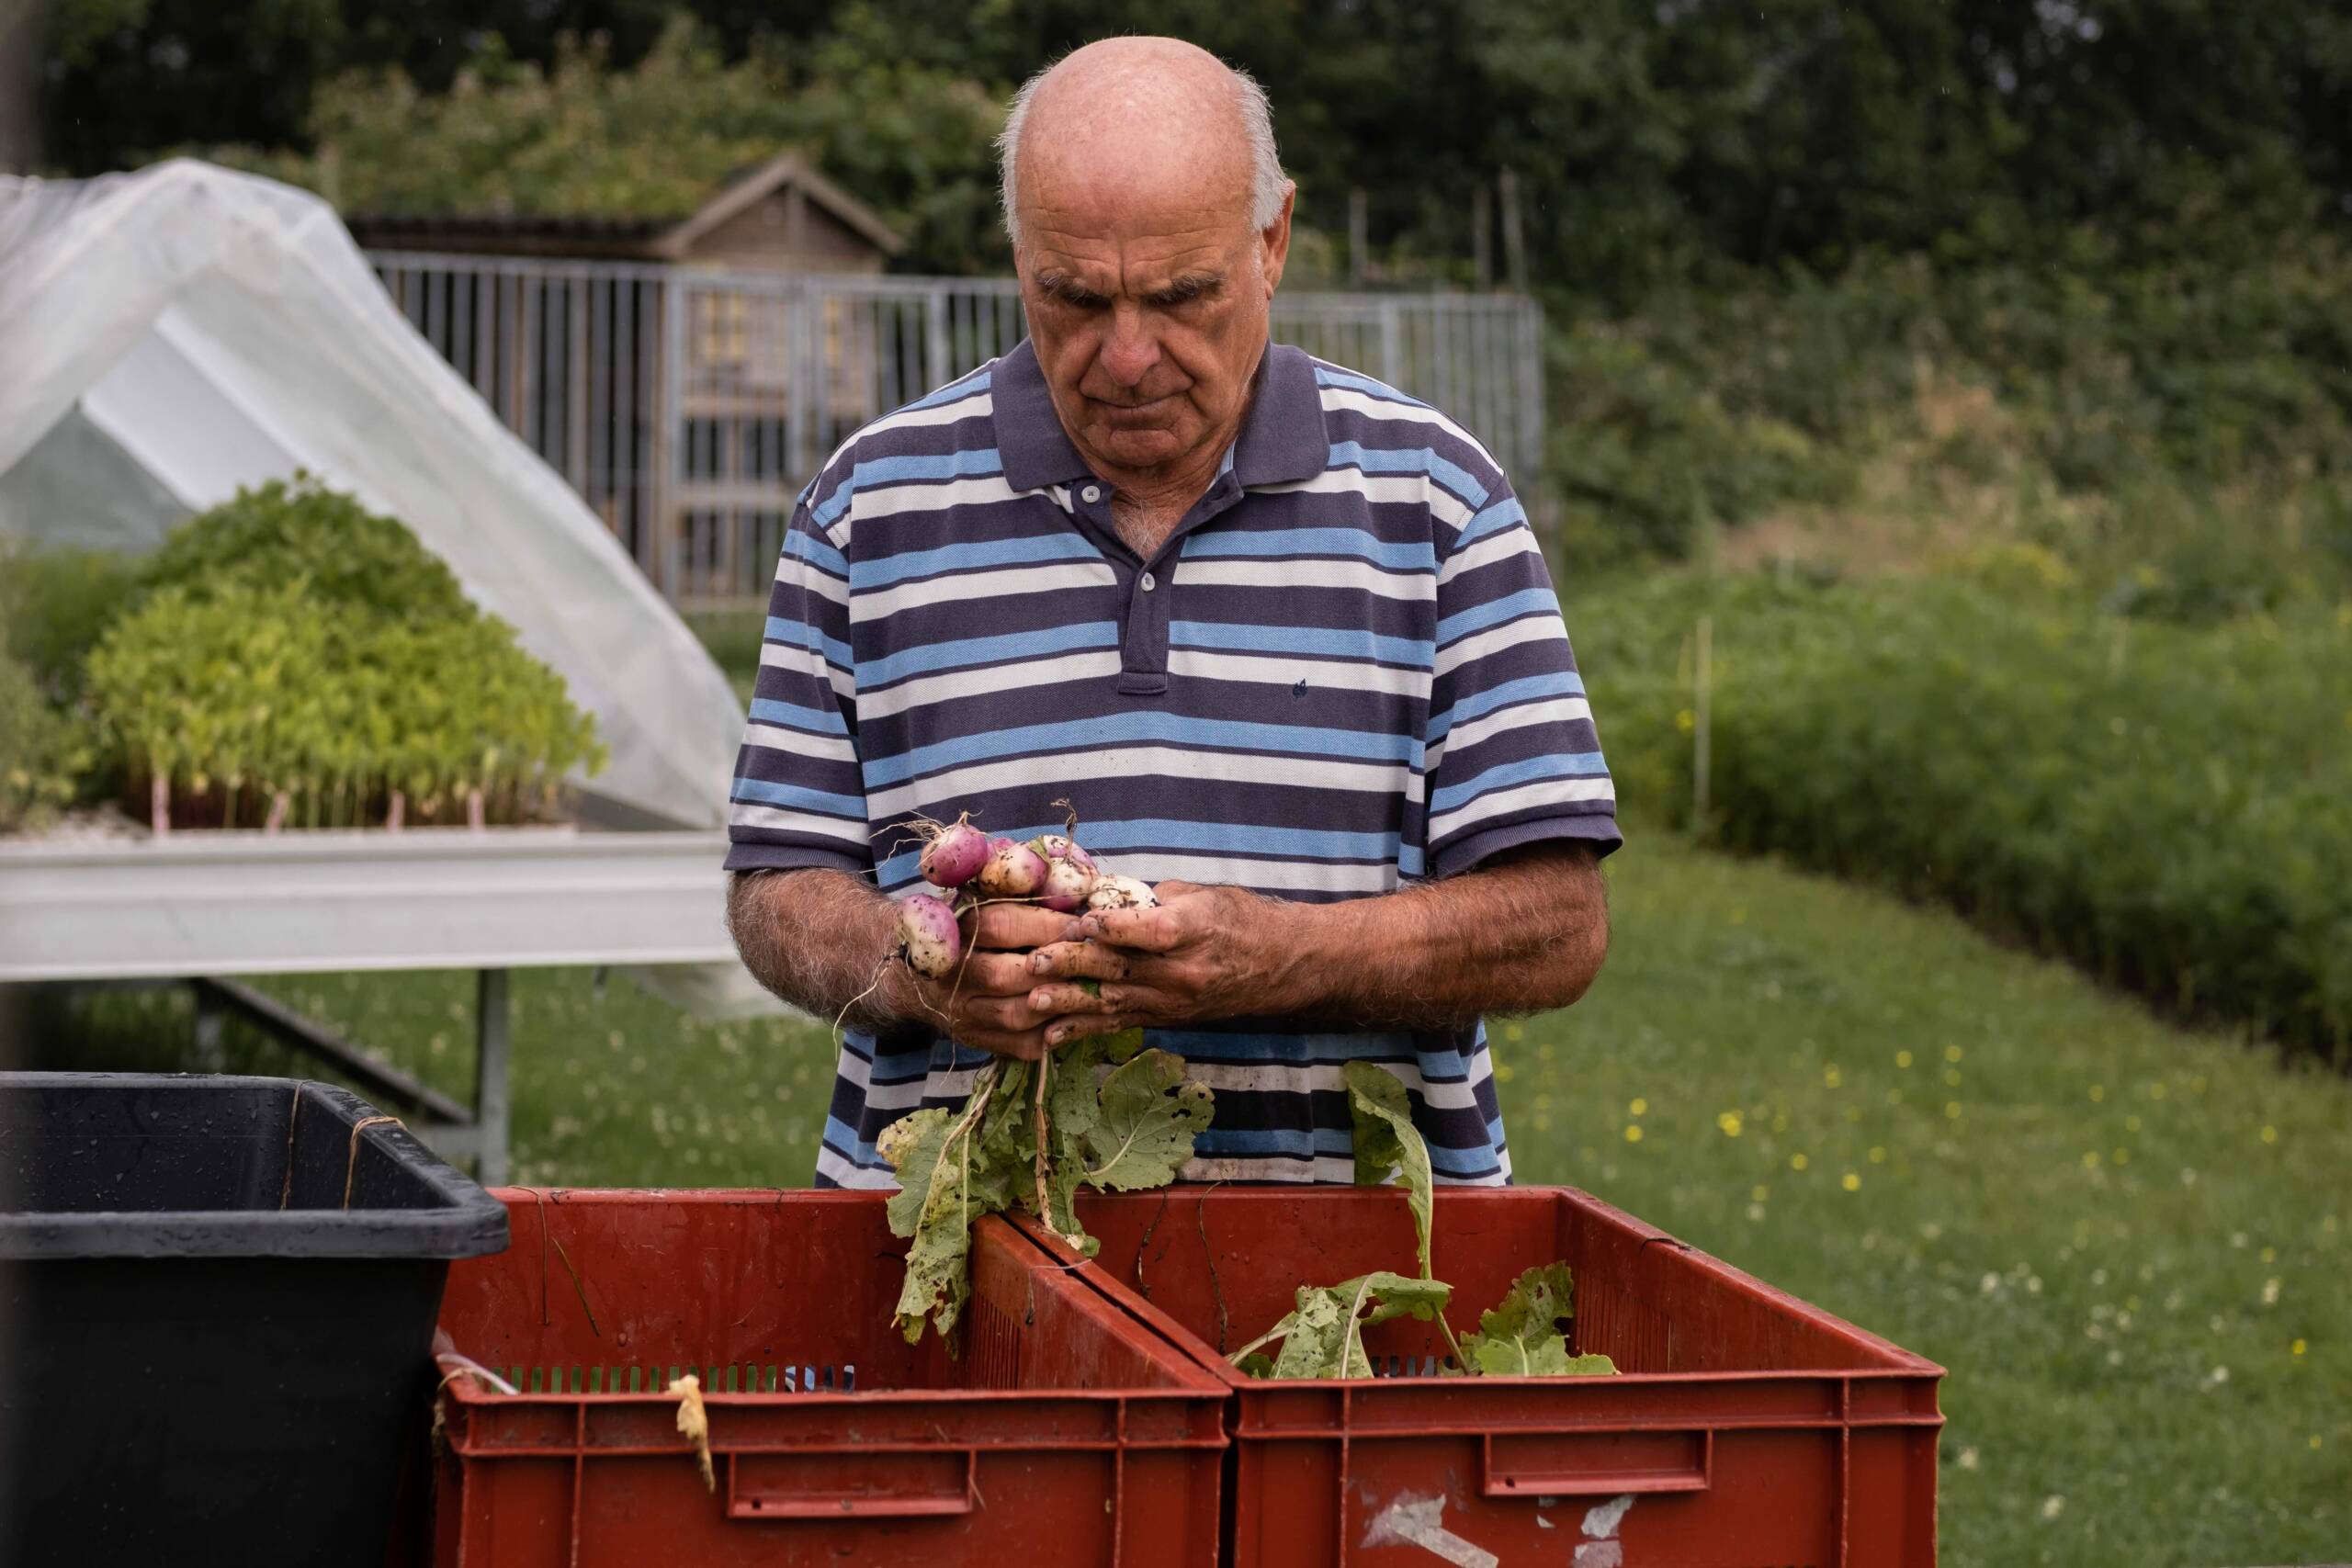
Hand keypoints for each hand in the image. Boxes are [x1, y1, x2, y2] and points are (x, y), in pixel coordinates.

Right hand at [900, 901, 1081, 1059]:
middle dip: (1055, 968)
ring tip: (1092, 989)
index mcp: (955, 929)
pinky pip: (1020, 1045)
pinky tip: (1078, 1016)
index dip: (1048, 926)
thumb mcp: (983, 900)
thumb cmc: (965, 928)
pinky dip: (1055, 1033)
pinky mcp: (974, 1038)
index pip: (1003, 926)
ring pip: (1015, 1015)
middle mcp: (953, 973)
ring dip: (1059, 1003)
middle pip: (1005, 975)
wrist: (914, 974)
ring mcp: (961, 1011)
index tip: (1083, 926)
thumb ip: (1019, 892)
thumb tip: (1074, 896)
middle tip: (1093, 961)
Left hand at [1019, 881, 1302, 1044]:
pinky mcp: (1166, 1018)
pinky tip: (1051, 1034)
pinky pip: (1119, 1024)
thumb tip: (1103, 896)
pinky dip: (1084, 1029)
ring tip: (1033, 1000)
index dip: (1112, 927)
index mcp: (1193, 931)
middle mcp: (1182, 971)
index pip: (1149, 931)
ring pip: (1114, 1002)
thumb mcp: (1203, 894)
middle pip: (1122, 968)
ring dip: (1070, 1002)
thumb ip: (1152, 897)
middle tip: (1034, 960)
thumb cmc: (1240, 919)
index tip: (1079, 920)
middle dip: (1074, 964)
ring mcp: (1173, 1000)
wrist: (1280, 965)